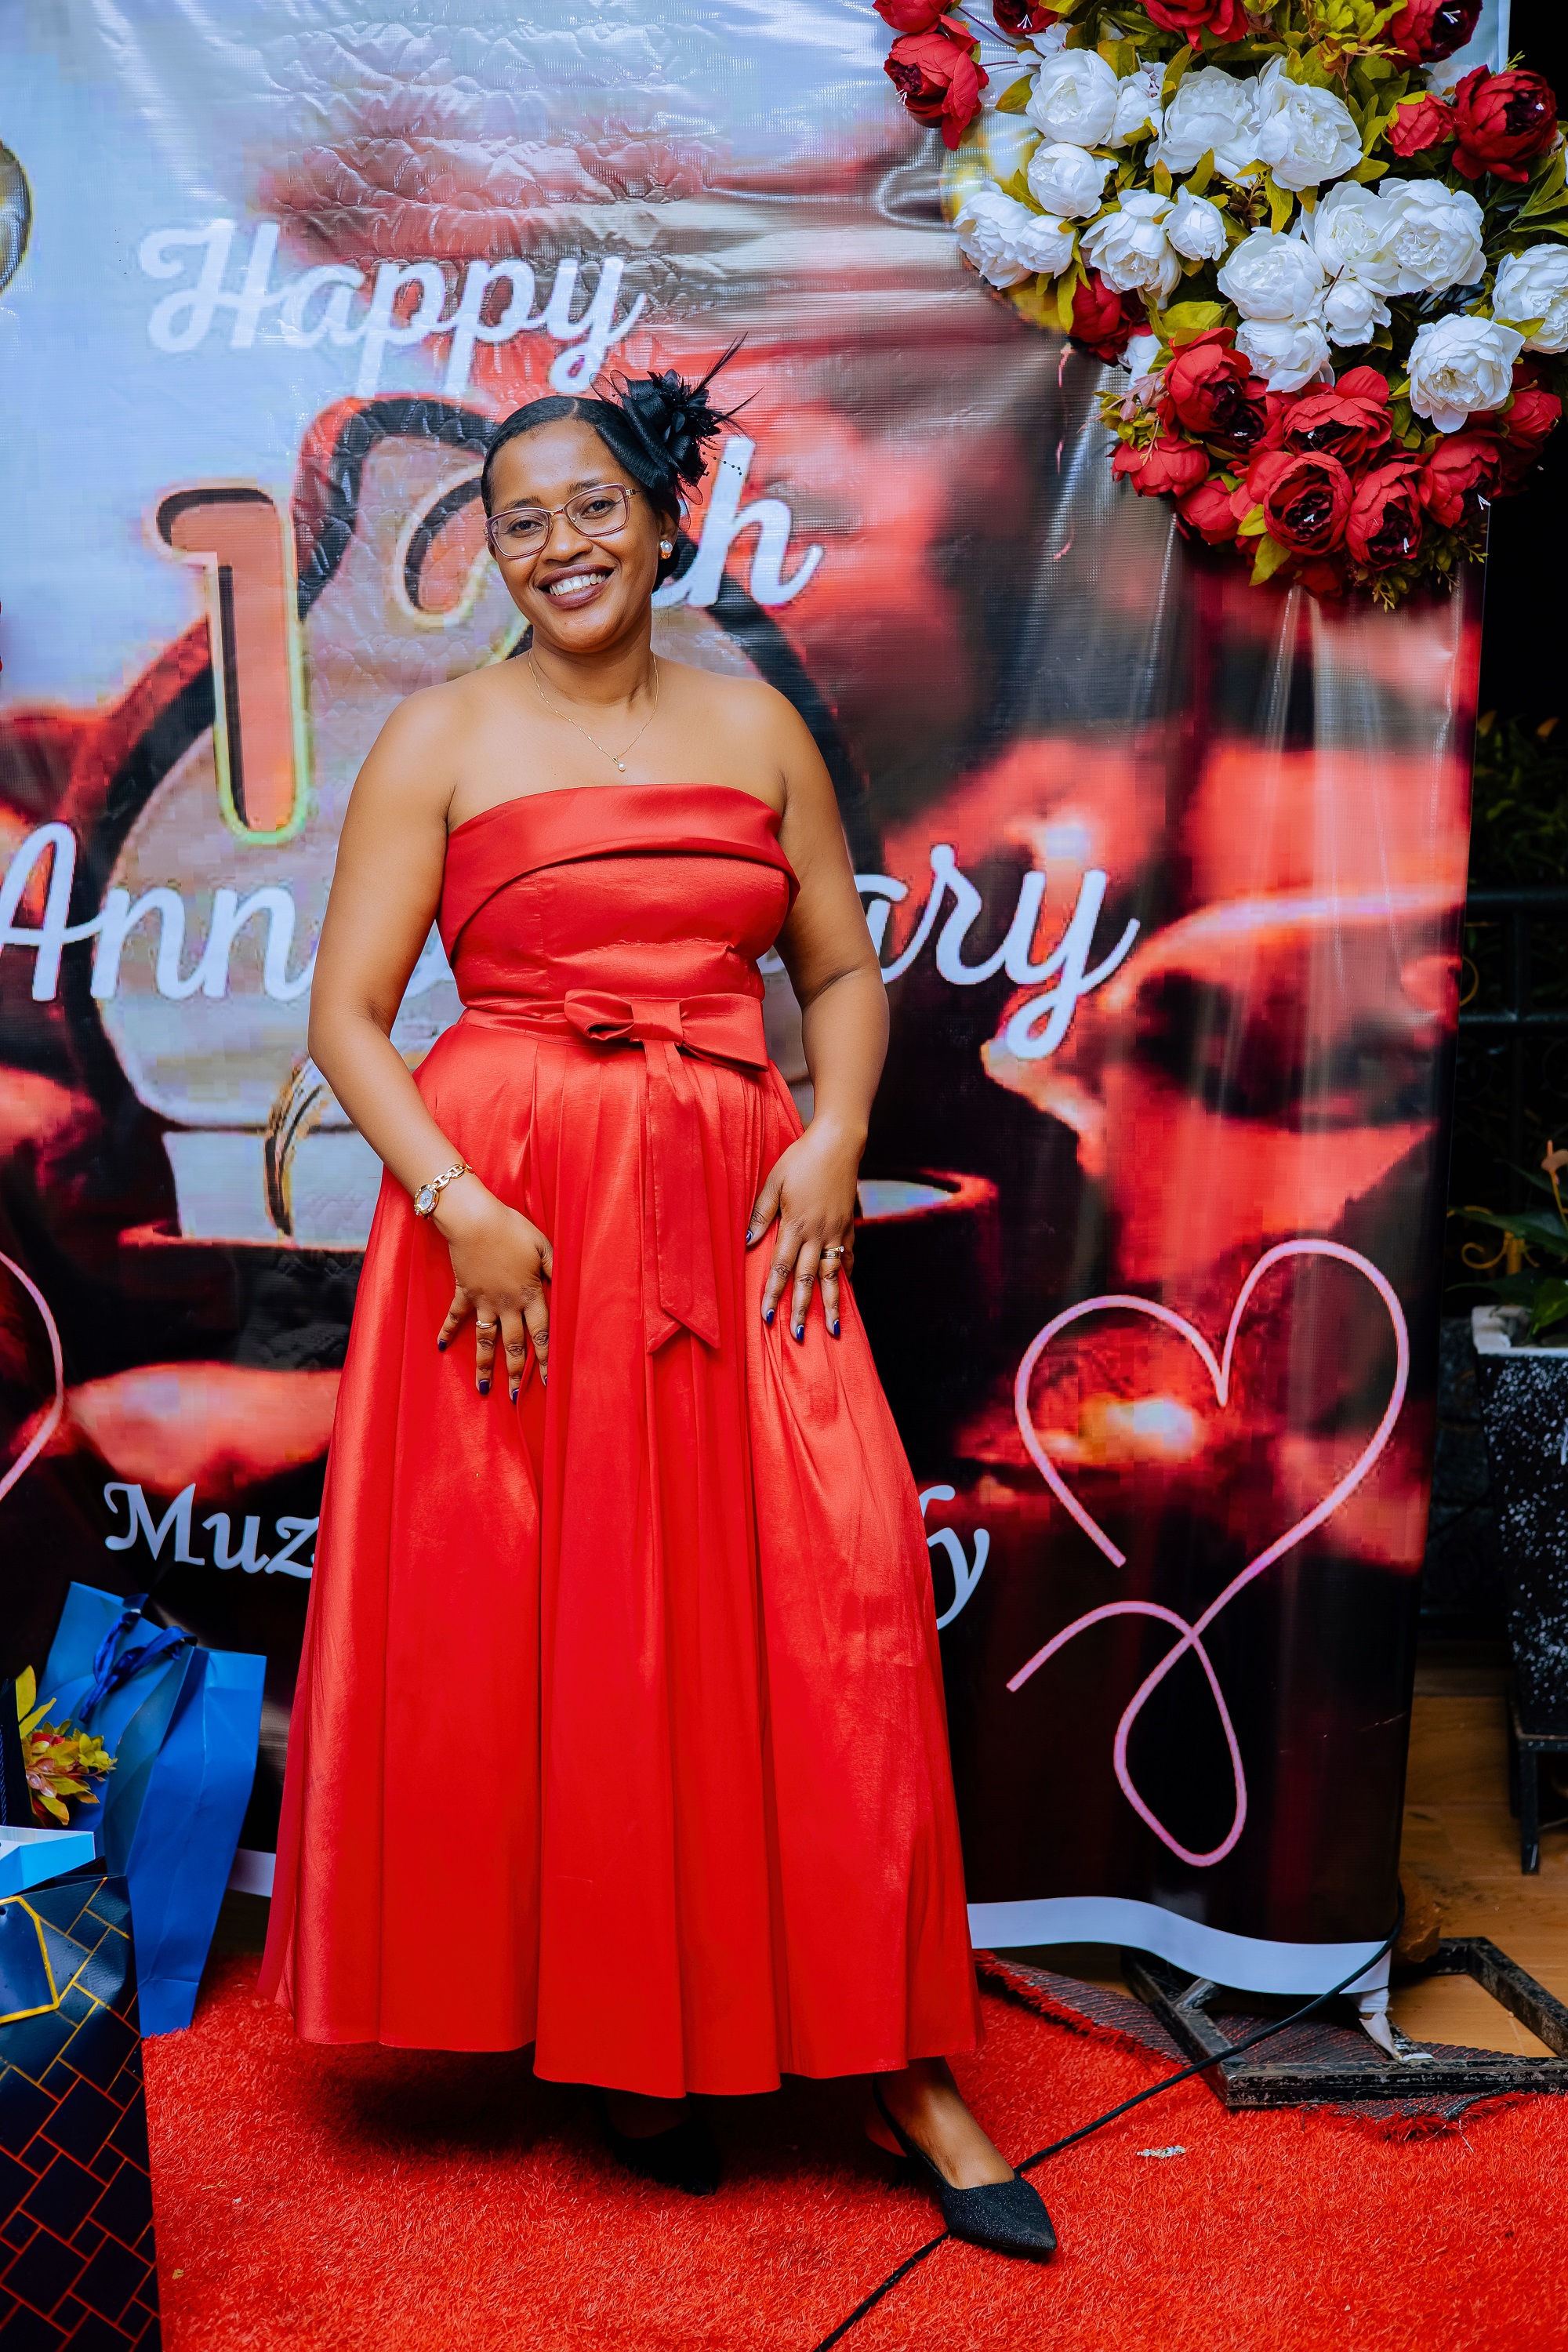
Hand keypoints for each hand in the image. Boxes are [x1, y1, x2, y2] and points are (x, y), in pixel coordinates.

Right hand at [433, 1179, 552, 1398]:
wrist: (474, 1221)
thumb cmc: (512, 1229)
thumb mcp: (543, 1246)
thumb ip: (556, 1269)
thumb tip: (568, 1288)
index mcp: (530, 1295)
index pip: (542, 1334)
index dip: (546, 1359)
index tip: (548, 1381)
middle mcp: (508, 1304)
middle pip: (513, 1345)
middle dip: (516, 1373)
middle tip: (514, 1397)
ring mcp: (484, 1301)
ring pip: (485, 1340)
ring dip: (484, 1365)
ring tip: (483, 1388)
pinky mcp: (465, 1292)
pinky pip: (455, 1316)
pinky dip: (447, 1331)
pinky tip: (441, 1347)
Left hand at [746, 1118, 860, 1340]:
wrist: (839, 1142)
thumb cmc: (801, 1159)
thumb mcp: (774, 1181)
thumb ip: (762, 1214)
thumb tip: (749, 1242)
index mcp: (796, 1224)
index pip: (781, 1267)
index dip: (773, 1293)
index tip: (767, 1317)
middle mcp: (818, 1233)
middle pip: (809, 1279)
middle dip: (803, 1309)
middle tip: (799, 1335)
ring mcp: (837, 1231)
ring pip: (833, 1274)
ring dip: (831, 1303)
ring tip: (834, 1329)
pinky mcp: (849, 1225)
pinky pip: (848, 1256)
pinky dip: (847, 1274)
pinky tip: (845, 1289)